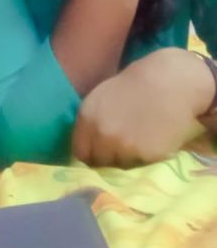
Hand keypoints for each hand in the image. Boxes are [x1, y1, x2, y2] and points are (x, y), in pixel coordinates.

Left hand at [72, 48, 214, 166]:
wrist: (168, 82)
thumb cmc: (135, 85)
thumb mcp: (102, 98)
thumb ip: (91, 122)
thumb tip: (86, 145)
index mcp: (87, 118)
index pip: (79, 151)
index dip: (89, 153)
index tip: (98, 153)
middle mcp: (101, 134)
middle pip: (97, 162)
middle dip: (106, 158)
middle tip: (120, 149)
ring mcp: (122, 146)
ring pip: (118, 165)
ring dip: (125, 159)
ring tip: (137, 143)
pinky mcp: (144, 155)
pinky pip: (139, 164)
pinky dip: (143, 157)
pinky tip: (150, 142)